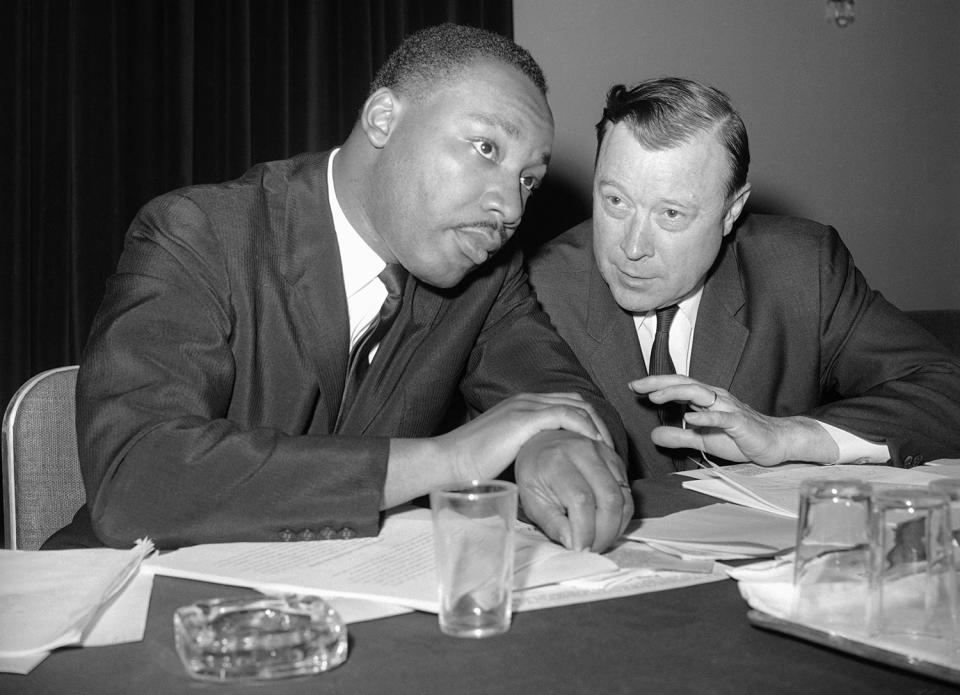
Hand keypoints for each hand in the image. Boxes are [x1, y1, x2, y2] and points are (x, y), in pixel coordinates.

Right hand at [434, 392, 614, 482]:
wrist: (449, 461)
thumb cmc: (471, 464)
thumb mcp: (504, 452)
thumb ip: (524, 449)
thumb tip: (543, 467)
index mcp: (521, 406)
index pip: (565, 404)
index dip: (586, 422)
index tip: (598, 448)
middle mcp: (526, 400)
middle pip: (576, 401)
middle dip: (597, 422)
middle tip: (608, 448)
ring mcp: (525, 407)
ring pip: (576, 405)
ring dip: (595, 425)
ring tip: (605, 449)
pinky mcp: (525, 419)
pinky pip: (567, 416)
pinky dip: (584, 429)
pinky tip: (592, 447)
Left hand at [514, 430, 631, 552]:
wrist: (543, 442)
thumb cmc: (536, 473)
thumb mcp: (531, 500)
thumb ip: (552, 524)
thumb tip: (574, 545)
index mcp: (557, 461)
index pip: (581, 500)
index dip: (585, 530)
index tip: (580, 549)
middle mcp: (583, 452)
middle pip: (609, 499)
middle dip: (605, 533)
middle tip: (593, 548)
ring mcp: (603, 453)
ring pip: (624, 497)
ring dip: (616, 527)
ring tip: (599, 539)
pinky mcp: (616, 459)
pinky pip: (628, 493)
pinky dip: (621, 515)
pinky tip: (606, 524)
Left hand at [629, 375, 838, 465]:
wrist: (775, 444)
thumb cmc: (739, 438)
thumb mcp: (702, 439)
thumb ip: (679, 437)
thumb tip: (654, 435)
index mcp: (706, 400)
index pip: (677, 387)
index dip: (656, 385)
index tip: (633, 386)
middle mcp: (715, 398)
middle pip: (684, 384)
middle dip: (659, 383)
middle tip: (636, 385)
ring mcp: (728, 408)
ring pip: (700, 394)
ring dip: (676, 394)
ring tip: (656, 397)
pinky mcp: (740, 423)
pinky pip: (722, 417)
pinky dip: (706, 417)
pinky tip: (690, 417)